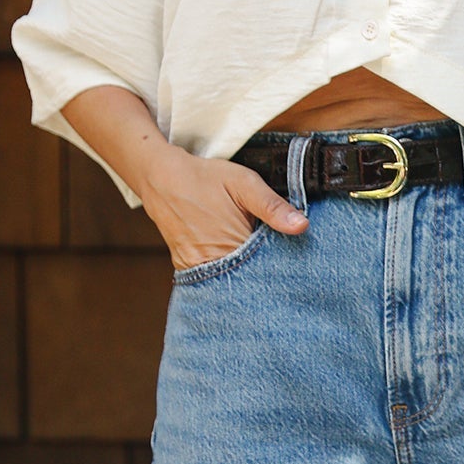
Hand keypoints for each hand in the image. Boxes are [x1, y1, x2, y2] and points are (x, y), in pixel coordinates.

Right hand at [138, 142, 307, 270]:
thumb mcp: (243, 184)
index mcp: (233, 250)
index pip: (268, 274)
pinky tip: (237, 265)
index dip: (282, 272)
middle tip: (280, 271)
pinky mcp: (189, 271)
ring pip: (232, 285)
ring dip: (247, 279)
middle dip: (266, 278)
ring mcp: (199, 272)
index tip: (294, 269)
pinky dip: (228, 276)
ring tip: (257, 266)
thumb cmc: (204, 179)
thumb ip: (272, 206)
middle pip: (250, 284)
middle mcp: (214, 268)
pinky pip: (214, 281)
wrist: (160, 177)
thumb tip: (302, 226)